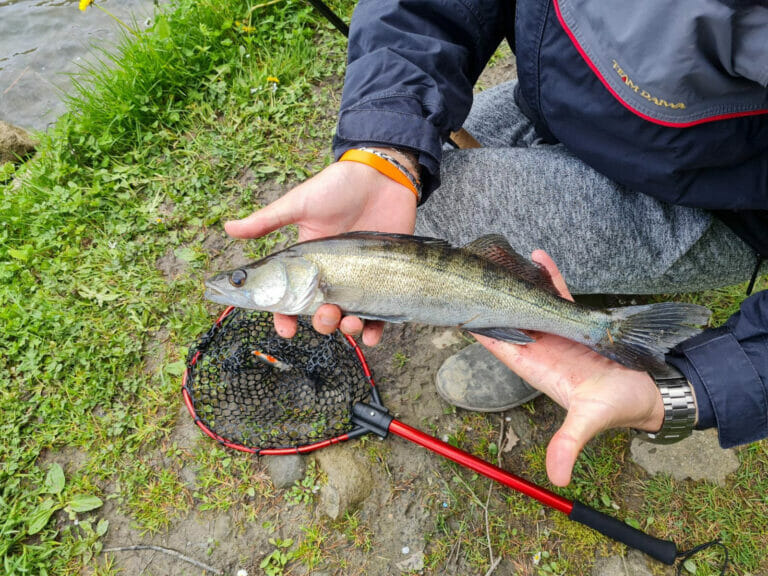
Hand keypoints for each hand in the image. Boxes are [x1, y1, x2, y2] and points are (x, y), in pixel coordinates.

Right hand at [225, 158, 416, 344]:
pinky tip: (371, 335)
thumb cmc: (337, 188)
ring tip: (348, 321)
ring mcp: (359, 279)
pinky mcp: (385, 279)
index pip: (291, 298)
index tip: (287, 329)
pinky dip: (375, 330)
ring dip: (346, 328)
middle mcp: (332, 276)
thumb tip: (228, 227)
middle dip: (321, 322)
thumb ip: (267, 220)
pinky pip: (379, 315)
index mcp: (308, 263)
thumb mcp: (299, 204)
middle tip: (326, 313)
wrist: (381, 176)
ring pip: (349, 318)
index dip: (285, 317)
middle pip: (321, 313)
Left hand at [472, 250, 664, 486]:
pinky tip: (537, 255)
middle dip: (488, 300)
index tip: (458, 307)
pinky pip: (557, 293)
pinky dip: (548, 275)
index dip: (479, 328)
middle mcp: (541, 348)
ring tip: (496, 258)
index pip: (499, 346)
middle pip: (507, 320)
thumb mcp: (591, 421)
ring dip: (515, 284)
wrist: (650, 392)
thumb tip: (556, 477)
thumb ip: (570, 442)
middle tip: (469, 272)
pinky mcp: (576, 321)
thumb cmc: (619, 406)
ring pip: (528, 303)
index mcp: (536, 367)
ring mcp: (556, 333)